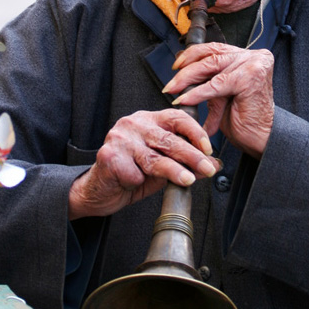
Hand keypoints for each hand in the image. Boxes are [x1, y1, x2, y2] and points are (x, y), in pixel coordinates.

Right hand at [69, 108, 219, 219]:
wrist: (97, 190)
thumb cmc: (129, 174)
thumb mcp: (161, 167)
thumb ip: (183, 163)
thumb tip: (211, 165)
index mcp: (148, 120)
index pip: (176, 118)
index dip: (195, 132)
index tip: (208, 149)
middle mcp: (133, 124)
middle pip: (168, 139)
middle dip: (192, 155)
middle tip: (207, 168)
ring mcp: (120, 138)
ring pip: (154, 157)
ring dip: (175, 170)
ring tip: (188, 179)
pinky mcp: (109, 155)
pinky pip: (135, 172)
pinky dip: (140, 182)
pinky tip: (134, 184)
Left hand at [163, 43, 274, 158]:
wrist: (260, 138)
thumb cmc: (242, 117)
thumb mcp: (220, 93)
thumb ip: (206, 79)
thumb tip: (181, 68)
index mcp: (246, 56)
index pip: (214, 48)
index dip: (192, 55)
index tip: (176, 65)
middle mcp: (253, 56)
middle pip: (211, 56)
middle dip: (186, 71)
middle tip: (171, 84)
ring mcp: (254, 64)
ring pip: (211, 67)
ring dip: (187, 80)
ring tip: (174, 90)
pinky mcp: (250, 77)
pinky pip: (216, 84)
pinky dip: (198, 93)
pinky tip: (186, 99)